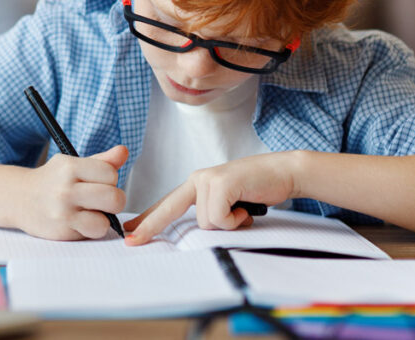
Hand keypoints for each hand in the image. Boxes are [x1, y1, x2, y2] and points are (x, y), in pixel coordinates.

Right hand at [17, 145, 128, 240]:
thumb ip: (101, 161)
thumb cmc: (53, 180)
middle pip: (114, 198)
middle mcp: (65, 189)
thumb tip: (123, 151)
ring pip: (106, 220)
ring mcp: (63, 212)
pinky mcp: (62, 231)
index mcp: (69, 167)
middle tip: (102, 200)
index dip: (110, 179)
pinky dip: (93, 229)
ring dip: (103, 218)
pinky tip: (82, 222)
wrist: (20, 198)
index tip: (99, 182)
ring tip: (91, 212)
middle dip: (114, 200)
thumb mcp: (73, 164)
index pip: (110, 173)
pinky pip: (94, 232)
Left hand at [123, 152, 296, 245]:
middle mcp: (198, 180)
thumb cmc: (258, 189)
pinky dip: (235, 220)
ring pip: (205, 222)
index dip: (148, 219)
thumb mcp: (228, 202)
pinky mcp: (220, 184)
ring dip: (227, 223)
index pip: (167, 204)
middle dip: (151, 227)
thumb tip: (198, 234)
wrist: (284, 172)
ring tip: (242, 210)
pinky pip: (219, 218)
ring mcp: (208, 180)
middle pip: (169, 210)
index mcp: (197, 184)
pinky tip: (246, 208)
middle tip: (132, 241)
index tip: (130, 232)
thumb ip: (212, 213)